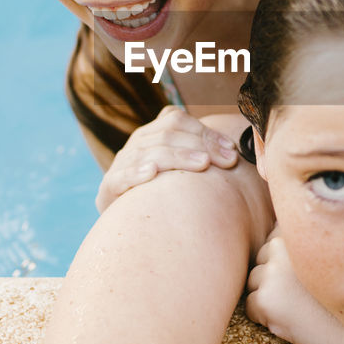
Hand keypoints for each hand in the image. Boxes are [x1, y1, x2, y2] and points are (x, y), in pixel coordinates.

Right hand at [95, 106, 239, 212]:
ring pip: (149, 151)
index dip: (205, 132)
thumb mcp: (181, 169)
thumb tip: (234, 151)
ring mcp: (122, 164)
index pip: (176, 120)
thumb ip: (201, 154)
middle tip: (226, 161)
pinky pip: (122, 175)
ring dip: (178, 156)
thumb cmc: (164, 193)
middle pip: (167, 134)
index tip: (231, 150)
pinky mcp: (109, 187)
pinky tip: (152, 172)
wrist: (129, 223)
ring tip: (202, 164)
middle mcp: (137, 143)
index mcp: (152, 133)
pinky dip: (136, 172)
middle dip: (201, 145)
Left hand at [246, 231, 343, 343]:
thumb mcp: (327, 261)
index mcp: (300, 232)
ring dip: (270, 296)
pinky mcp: (266, 299)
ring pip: (254, 282)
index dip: (289, 263)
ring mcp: (273, 272)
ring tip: (301, 308)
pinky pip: (251, 307)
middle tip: (305, 296)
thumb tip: (272, 239)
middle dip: (275, 278)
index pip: (274, 241)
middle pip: (262, 260)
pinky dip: (264, 317)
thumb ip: (304, 247)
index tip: (309, 277)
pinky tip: (292, 321)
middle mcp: (283, 246)